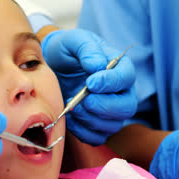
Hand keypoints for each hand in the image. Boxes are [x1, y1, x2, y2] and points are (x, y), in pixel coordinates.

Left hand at [41, 29, 136, 145]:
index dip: (111, 83)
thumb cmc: (66, 51)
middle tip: (82, 99)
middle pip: (127, 107)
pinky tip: (70, 119)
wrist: (52, 66)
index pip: (126, 78)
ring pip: (113, 125)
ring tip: (72, 106)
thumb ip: (86, 49)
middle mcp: (120, 91)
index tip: (90, 83)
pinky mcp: (95, 125)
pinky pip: (97, 138)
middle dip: (103, 106)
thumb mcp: (73, 40)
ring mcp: (110, 111)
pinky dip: (83, 132)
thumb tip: (97, 66)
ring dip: (90, 120)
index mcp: (119, 68)